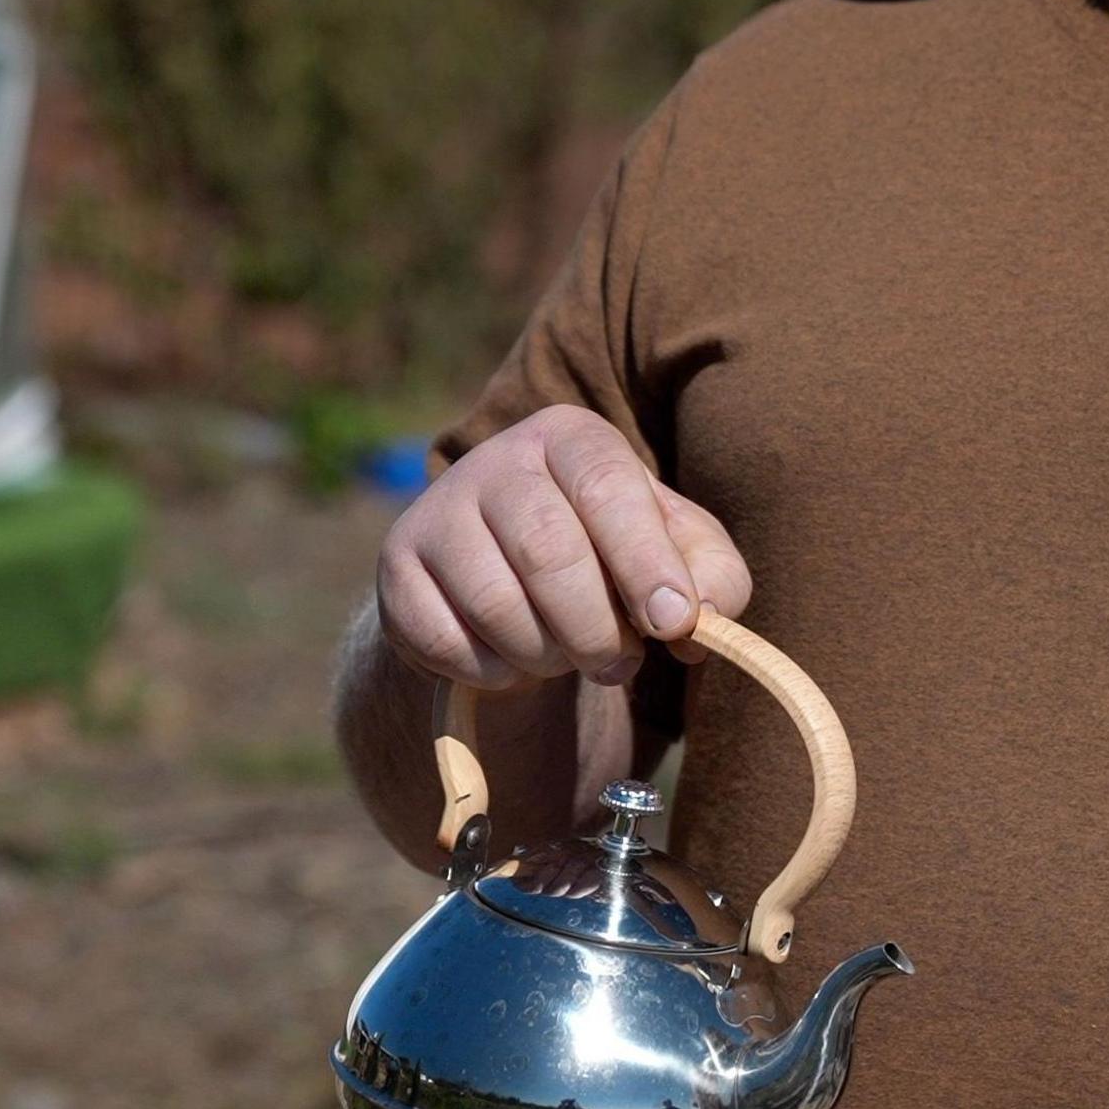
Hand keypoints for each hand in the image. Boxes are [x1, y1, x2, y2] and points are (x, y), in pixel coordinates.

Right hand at [373, 405, 751, 688]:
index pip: (607, 488)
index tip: (674, 623)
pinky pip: (449, 641)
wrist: (506, 580)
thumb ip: (712, 577)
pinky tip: (511, 657)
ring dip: (547, 655)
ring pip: (497, 604)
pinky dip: (493, 671)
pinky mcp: (397, 568)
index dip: (645, 561)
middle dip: (596, 629)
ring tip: (565, 655)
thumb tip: (701, 619)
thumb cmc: (609, 558)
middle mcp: (496, 460)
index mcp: (571, 438)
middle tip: (619, 665)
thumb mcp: (673, 553)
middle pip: (549, 552)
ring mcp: (436, 511)